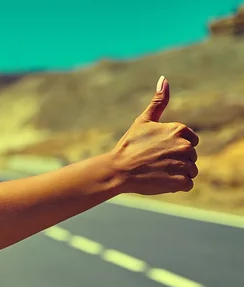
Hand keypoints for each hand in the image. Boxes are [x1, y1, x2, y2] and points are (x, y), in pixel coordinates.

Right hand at [111, 76, 198, 194]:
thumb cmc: (129, 146)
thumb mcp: (143, 121)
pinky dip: (176, 185)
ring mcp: (183, 164)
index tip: (158, 151)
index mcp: (179, 130)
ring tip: (157, 172)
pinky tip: (160, 180)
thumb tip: (164, 79)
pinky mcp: (180, 181)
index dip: (175, 147)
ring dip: (176, 174)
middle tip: (155, 162)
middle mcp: (185, 146)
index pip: (191, 141)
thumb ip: (158, 102)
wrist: (118, 170)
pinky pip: (187, 184)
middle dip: (177, 161)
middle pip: (191, 157)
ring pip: (190, 171)